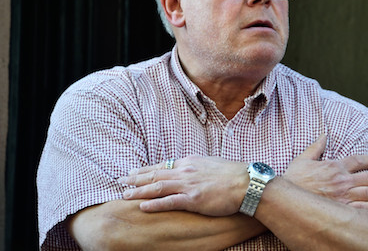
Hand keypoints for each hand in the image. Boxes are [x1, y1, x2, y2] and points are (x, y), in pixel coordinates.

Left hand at [118, 156, 247, 215]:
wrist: (248, 183)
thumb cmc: (234, 175)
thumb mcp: (212, 164)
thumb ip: (198, 167)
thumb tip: (191, 169)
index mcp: (190, 162)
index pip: (162, 166)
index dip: (145, 170)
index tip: (132, 172)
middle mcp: (186, 171)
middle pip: (155, 175)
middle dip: (136, 178)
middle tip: (120, 181)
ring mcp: (189, 185)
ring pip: (158, 187)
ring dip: (139, 191)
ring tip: (124, 194)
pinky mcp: (194, 199)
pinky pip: (169, 202)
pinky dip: (154, 204)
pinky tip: (142, 206)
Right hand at [284, 134, 367, 208]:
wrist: (286, 198)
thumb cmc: (293, 179)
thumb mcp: (303, 159)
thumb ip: (316, 147)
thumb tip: (324, 135)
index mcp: (334, 166)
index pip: (359, 160)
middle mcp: (342, 180)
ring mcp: (343, 196)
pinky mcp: (342, 210)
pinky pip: (363, 209)